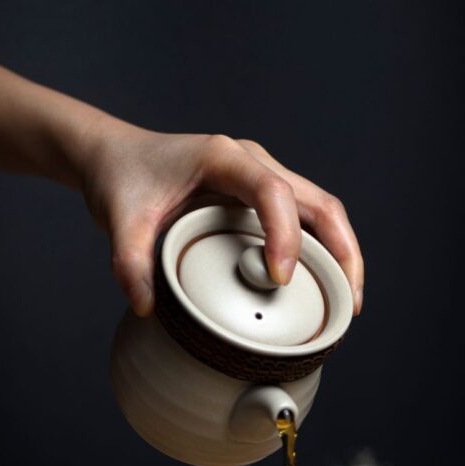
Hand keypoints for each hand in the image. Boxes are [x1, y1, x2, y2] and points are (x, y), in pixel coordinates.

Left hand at [77, 120, 363, 316]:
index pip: (273, 192)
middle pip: (319, 203)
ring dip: (341, 254)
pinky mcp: (261, 196)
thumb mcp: (118, 220)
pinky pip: (305, 221)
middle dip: (342, 252)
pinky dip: (322, 252)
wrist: (117, 158)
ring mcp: (262, 178)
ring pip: (322, 211)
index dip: (285, 236)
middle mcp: (252, 162)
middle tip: (347, 304)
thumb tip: (147, 307)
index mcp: (223, 157)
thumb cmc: (122, 179)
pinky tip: (322, 287)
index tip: (280, 279)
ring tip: (346, 303)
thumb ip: (129, 262)